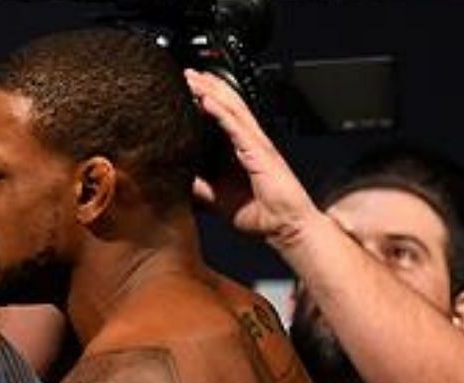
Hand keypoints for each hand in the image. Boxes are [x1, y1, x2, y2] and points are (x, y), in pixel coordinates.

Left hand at [184, 69, 318, 246]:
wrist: (285, 228)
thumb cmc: (262, 216)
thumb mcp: (220, 200)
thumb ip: (201, 189)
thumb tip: (178, 182)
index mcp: (242, 151)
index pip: (222, 118)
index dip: (207, 100)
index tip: (188, 88)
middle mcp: (250, 143)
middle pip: (227, 106)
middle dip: (208, 87)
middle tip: (188, 73)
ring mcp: (256, 144)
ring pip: (232, 109)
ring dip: (212, 92)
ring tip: (194, 78)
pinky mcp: (259, 152)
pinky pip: (237, 126)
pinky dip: (220, 112)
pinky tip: (206, 100)